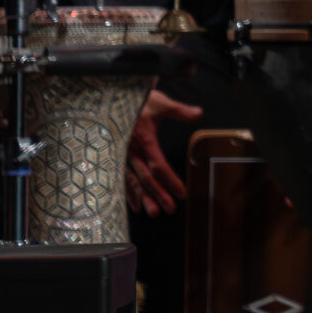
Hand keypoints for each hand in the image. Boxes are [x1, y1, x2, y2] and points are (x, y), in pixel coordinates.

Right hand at [126, 89, 200, 216]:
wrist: (112, 99)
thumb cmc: (139, 101)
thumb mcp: (160, 103)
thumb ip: (179, 110)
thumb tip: (199, 113)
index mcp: (144, 141)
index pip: (159, 166)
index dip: (170, 181)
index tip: (182, 193)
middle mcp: (131, 153)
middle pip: (146, 178)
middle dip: (158, 195)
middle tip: (169, 210)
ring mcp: (121, 158)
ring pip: (133, 182)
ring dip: (143, 198)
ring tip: (153, 213)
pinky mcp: (115, 159)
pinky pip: (121, 180)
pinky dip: (129, 194)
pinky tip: (135, 206)